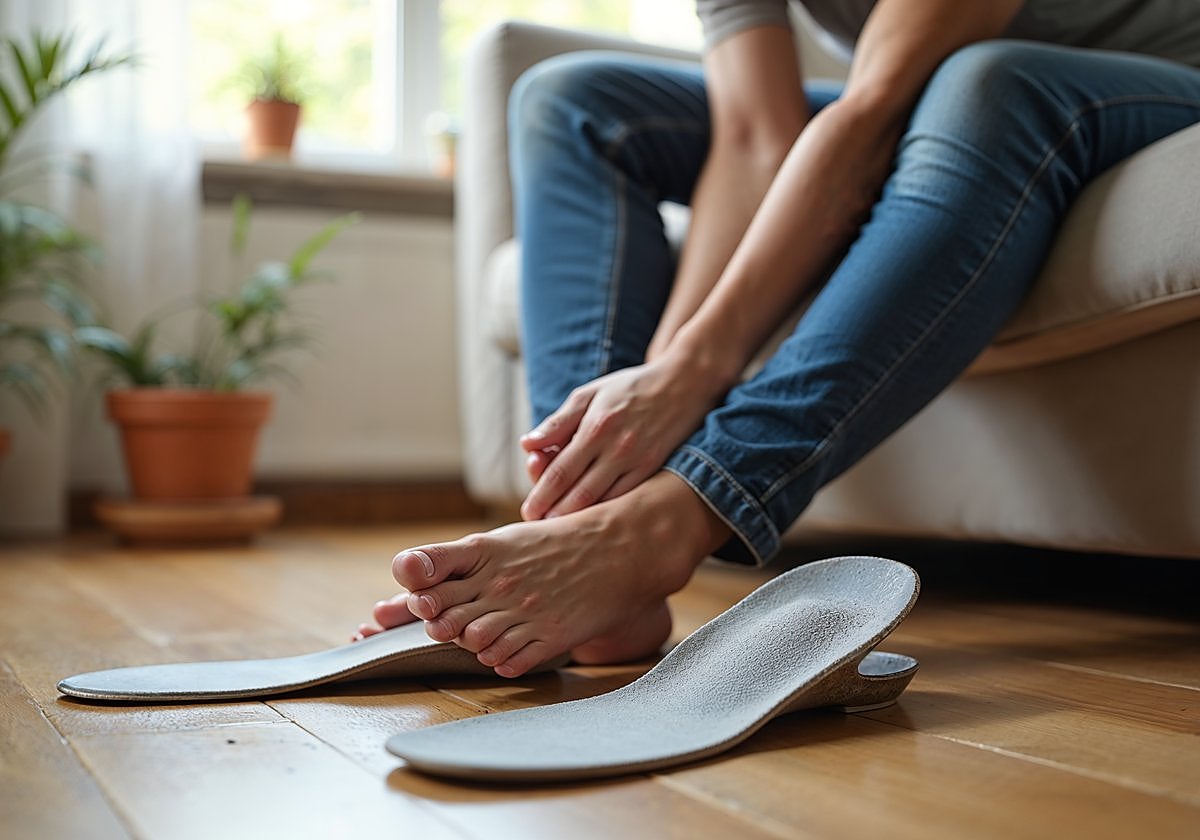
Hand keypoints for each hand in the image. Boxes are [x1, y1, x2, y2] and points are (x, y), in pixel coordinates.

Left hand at [519, 349, 731, 520]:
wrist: (682, 383)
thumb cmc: (628, 388)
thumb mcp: (589, 394)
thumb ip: (558, 422)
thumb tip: (526, 445)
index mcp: (594, 427)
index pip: (559, 472)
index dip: (540, 496)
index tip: (527, 513)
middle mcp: (616, 448)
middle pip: (578, 493)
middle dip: (554, 514)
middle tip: (538, 528)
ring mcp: (638, 461)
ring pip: (602, 501)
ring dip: (578, 519)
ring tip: (559, 531)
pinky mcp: (654, 469)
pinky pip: (625, 498)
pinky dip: (607, 511)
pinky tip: (593, 521)